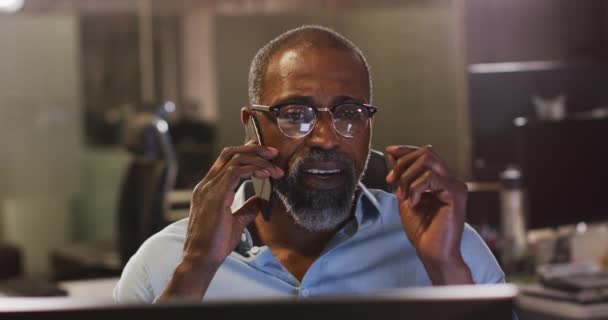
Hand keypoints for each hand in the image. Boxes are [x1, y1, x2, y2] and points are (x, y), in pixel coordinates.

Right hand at [160, 142, 283, 298]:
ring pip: (235, 159)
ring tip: (275, 168)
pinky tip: (265, 174)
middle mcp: (207, 185)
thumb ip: (246, 209)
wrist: (202, 259)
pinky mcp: (215, 195)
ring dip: (259, 160)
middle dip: (254, 149)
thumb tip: (259, 200)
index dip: (247, 152)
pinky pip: (236, 172)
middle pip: (230, 153)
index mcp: (209, 189)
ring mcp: (209, 188)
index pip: (226, 161)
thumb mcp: (236, 223)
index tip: (267, 155)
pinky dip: (253, 169)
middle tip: (274, 153)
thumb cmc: (215, 244)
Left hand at [385, 145, 471, 284]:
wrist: (432, 253)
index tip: (389, 151)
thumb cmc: (422, 231)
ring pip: (428, 161)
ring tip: (403, 195)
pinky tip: (413, 202)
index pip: (425, 154)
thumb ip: (401, 176)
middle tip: (392, 181)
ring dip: (408, 177)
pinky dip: (416, 188)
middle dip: (403, 164)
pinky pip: (431, 177)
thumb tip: (392, 153)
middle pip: (426, 152)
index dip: (406, 150)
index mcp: (441, 180)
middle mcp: (451, 180)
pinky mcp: (455, 194)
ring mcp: (455, 186)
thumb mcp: (405, 197)